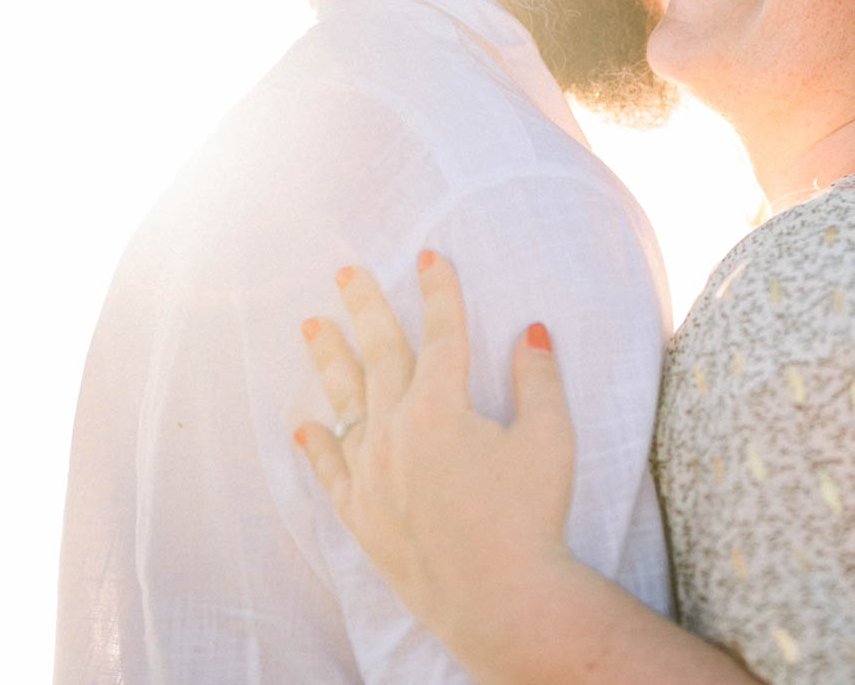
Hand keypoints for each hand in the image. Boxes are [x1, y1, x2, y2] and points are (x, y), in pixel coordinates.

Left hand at [294, 251, 578, 652]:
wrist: (500, 599)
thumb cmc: (531, 517)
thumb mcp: (550, 440)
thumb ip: (537, 380)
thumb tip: (531, 332)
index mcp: (441, 406)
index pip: (441, 332)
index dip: (438, 290)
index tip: (430, 255)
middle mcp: (396, 431)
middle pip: (379, 353)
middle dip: (365, 307)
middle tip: (346, 272)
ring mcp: (371, 473)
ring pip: (344, 401)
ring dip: (328, 359)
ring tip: (312, 324)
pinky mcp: (361, 514)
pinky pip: (329, 468)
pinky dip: (315, 443)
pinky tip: (303, 424)